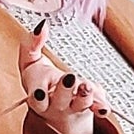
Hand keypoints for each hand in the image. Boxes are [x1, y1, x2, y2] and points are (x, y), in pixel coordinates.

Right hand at [17, 17, 109, 133]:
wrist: (56, 107)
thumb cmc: (41, 81)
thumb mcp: (29, 62)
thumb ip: (31, 44)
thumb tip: (41, 26)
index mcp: (39, 95)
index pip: (36, 99)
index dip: (37, 97)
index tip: (39, 93)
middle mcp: (56, 104)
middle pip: (60, 100)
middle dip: (64, 90)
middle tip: (69, 77)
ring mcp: (74, 106)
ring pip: (80, 104)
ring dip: (84, 96)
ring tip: (87, 86)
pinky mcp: (90, 105)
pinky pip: (96, 106)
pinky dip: (101, 105)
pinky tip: (104, 106)